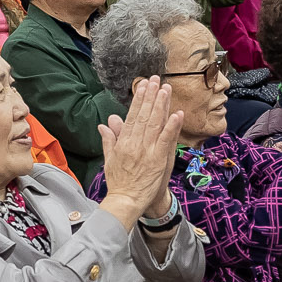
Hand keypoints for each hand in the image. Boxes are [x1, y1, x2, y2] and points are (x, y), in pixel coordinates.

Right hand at [97, 74, 183, 224]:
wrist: (125, 201)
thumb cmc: (119, 182)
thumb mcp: (109, 159)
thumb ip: (109, 140)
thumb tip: (104, 124)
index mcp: (123, 142)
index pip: (132, 116)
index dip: (138, 100)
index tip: (143, 86)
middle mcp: (134, 143)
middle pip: (144, 115)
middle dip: (150, 96)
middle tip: (156, 80)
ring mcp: (147, 151)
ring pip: (155, 123)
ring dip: (161, 105)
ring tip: (165, 89)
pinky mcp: (158, 159)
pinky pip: (166, 140)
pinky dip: (171, 126)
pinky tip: (176, 113)